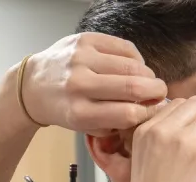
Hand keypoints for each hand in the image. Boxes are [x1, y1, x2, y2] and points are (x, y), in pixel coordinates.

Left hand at [20, 32, 168, 135]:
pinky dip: (135, 58)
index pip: (128, 114)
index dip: (149, 113)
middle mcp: (79, 85)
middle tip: (160, 93)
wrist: (34, 85)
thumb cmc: (65, 108)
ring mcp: (81, 59)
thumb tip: (151, 111)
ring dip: (148, 74)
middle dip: (156, 90)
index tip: (154, 111)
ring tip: (148, 80)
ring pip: (132, 65)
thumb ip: (115, 123)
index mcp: (79, 113)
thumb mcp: (86, 126)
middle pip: (133, 87)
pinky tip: (133, 66)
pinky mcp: (84, 40)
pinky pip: (124, 47)